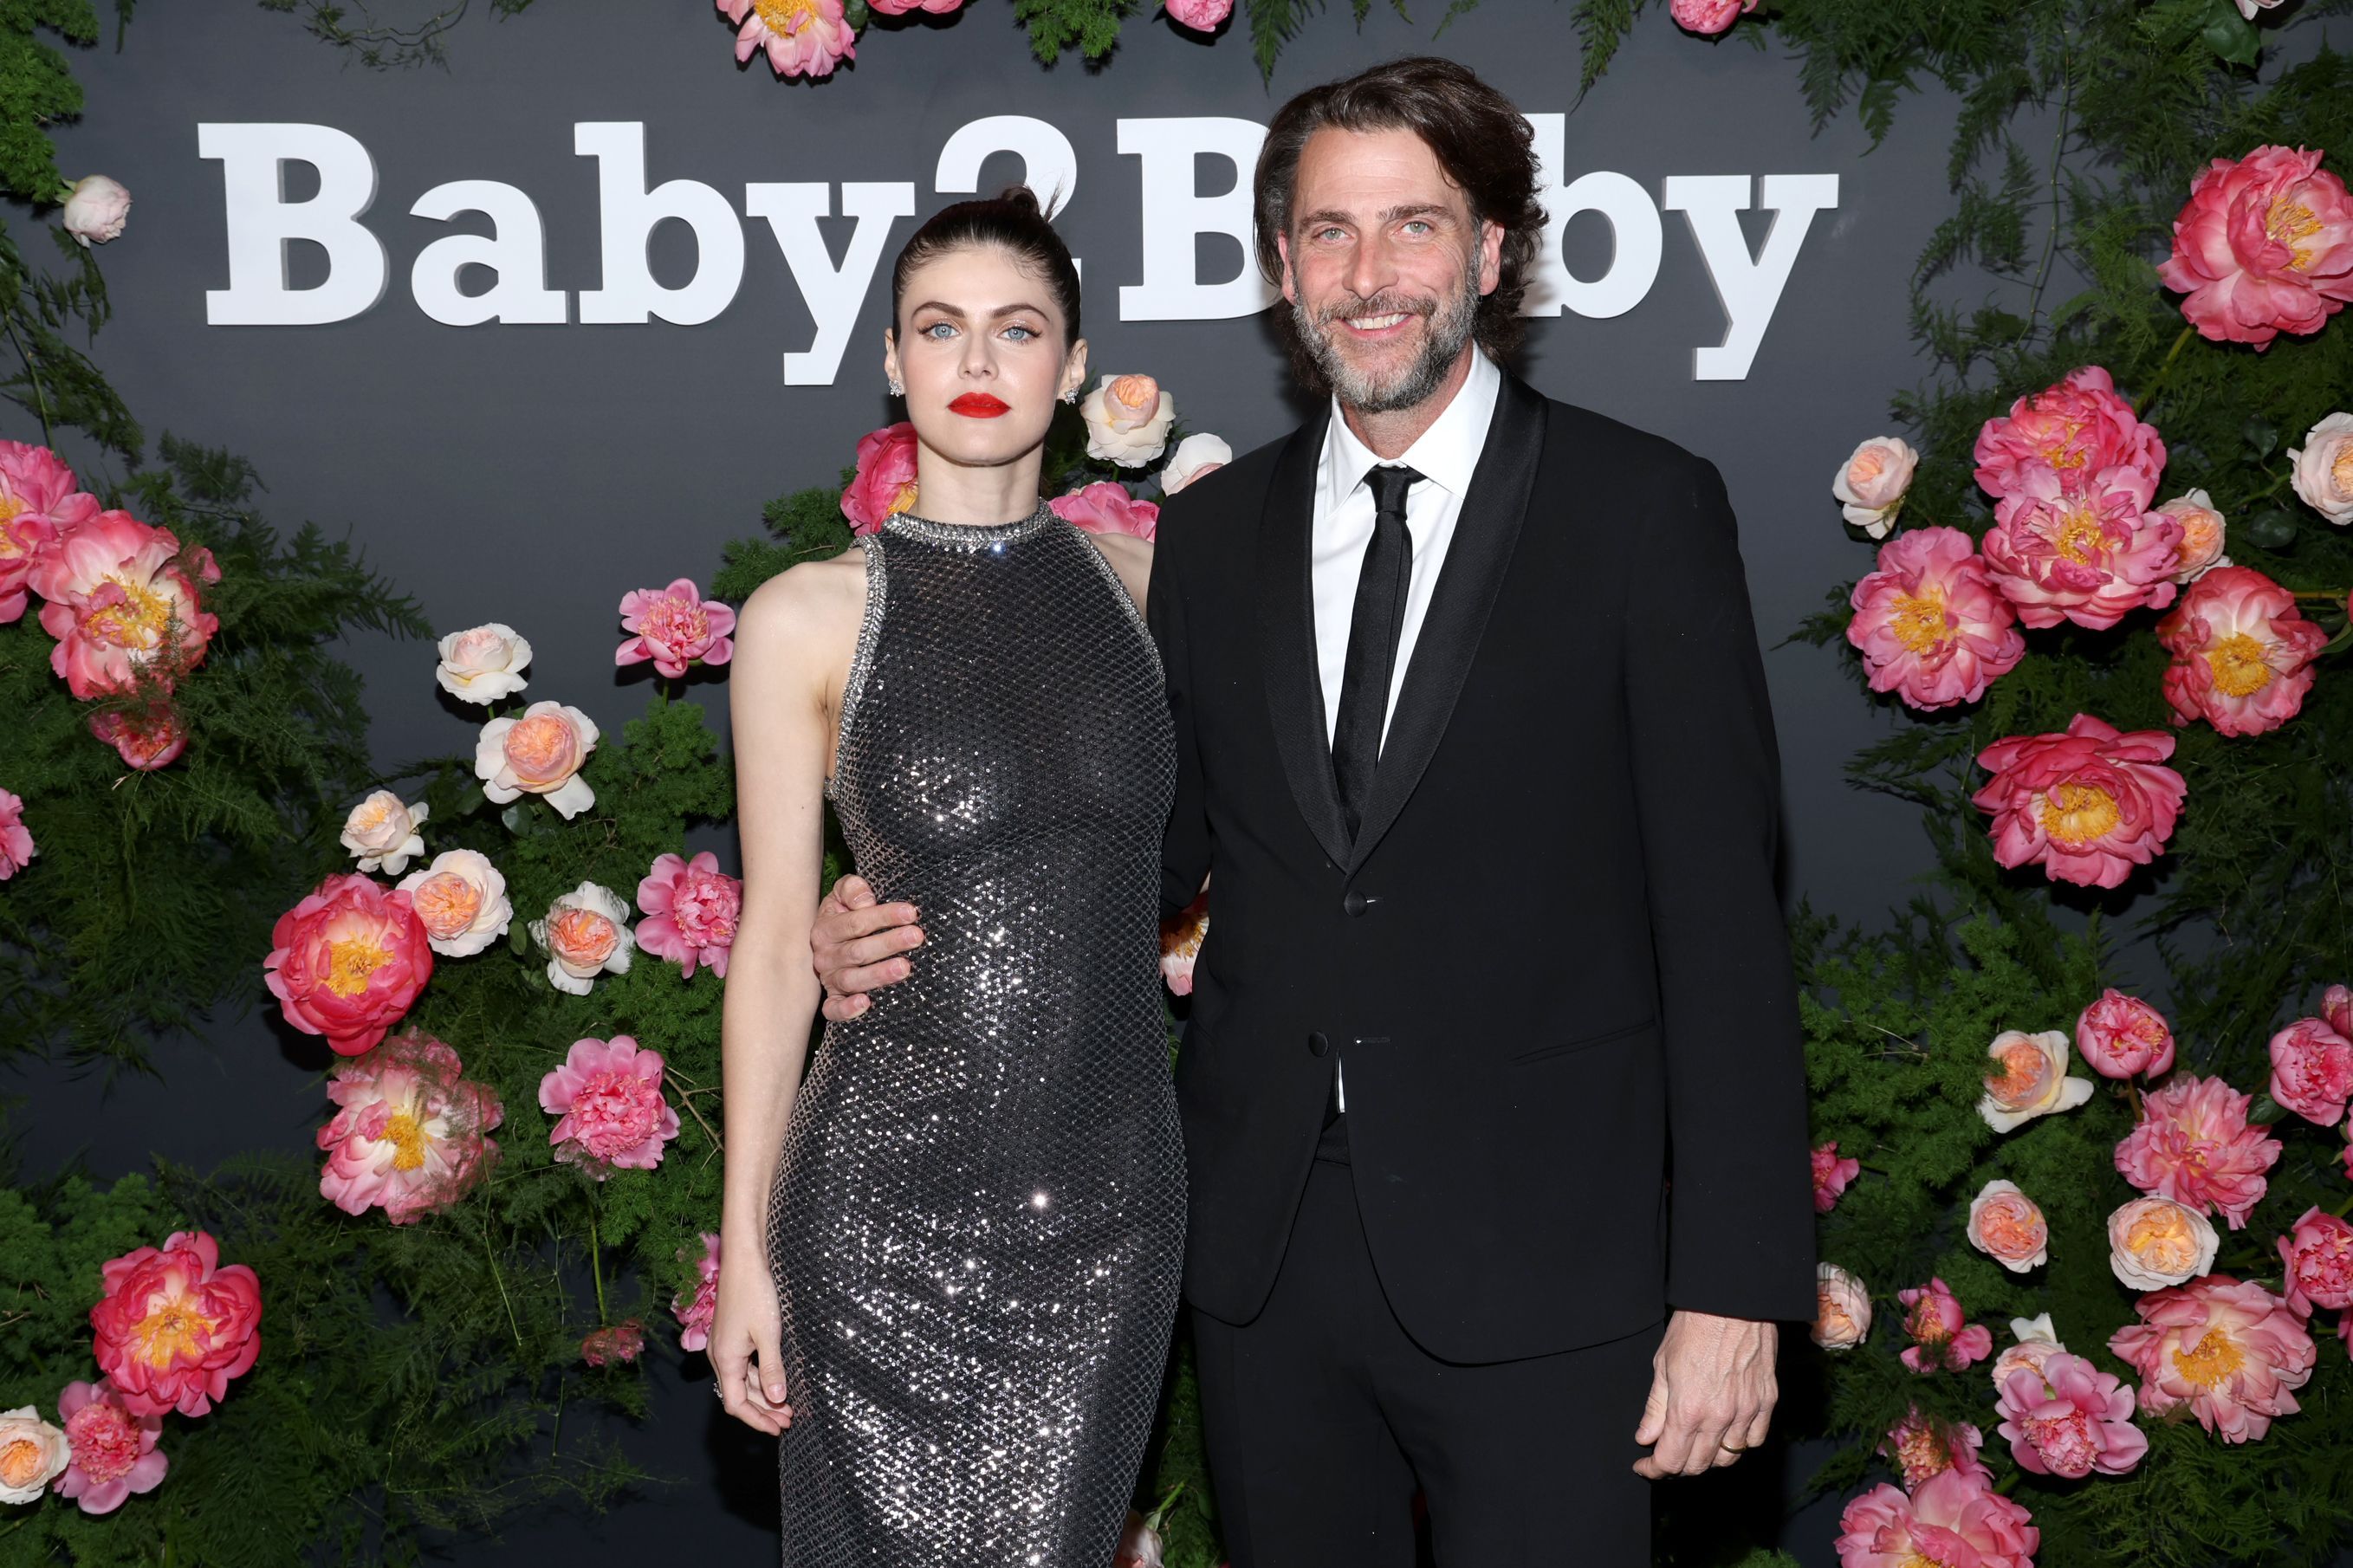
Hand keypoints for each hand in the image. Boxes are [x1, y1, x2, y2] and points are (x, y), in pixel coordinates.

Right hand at [711, 1250, 793, 1434]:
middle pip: (739, 1395)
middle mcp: (720, 1356)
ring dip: (762, 1395)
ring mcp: (724, 1346)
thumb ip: (772, 1368)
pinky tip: (774, 1380)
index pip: (736, 1404)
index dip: (756, 1420)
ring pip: (741, 1381)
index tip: (777, 1429)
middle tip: (788, 1420)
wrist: (743, 1261)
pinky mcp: (731, 1336)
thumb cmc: (754, 1294)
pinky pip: (743, 1366)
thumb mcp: (769, 1334)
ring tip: (786, 1406)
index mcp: (725, 1360)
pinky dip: (758, 1378)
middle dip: (763, 1410)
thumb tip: (778, 1398)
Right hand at [812, 873, 922, 1022]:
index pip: (857, 922)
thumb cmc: (844, 915)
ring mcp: (829, 979)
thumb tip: (866, 900)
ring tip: (904, 968)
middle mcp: (825, 955)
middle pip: (858, 951)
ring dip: (879, 974)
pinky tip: (866, 1003)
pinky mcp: (833, 999)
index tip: (911, 913)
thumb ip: (851, 889)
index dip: (884, 916)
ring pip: (852, 979)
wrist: (828, 941)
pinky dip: (847, 1010)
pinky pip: (833, 1009)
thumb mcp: (843, 894)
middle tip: (916, 937)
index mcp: (826, 929)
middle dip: (889, 943)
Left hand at [1632, 1310, 1777, 1477]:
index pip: (1671, 1460)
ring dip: (1709, 1458)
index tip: (1645, 1465)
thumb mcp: (1662, 1364)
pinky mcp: (1767, 1402)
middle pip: (1699, 1465)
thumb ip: (1655, 1408)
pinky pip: (1755, 1439)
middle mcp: (1719, 1417)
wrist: (1733, 1302)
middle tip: (1667, 1453)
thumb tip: (1645, 1438)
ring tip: (1696, 1445)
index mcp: (1688, 1410)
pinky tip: (1727, 1433)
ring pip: (1729, 1457)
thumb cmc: (1694, 1326)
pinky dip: (1740, 1444)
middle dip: (1678, 1465)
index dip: (1654, 1468)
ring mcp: (1747, 1411)